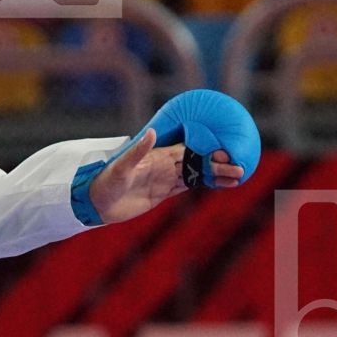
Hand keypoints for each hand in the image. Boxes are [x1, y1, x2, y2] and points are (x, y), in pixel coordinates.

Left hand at [88, 129, 244, 223]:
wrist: (97, 203)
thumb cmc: (106, 182)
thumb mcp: (121, 167)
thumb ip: (137, 151)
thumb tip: (152, 133)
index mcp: (157, 155)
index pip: (188, 149)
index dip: (205, 149)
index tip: (224, 150)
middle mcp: (165, 165)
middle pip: (197, 161)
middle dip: (218, 163)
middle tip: (240, 166)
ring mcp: (165, 178)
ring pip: (198, 174)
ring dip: (217, 174)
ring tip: (239, 175)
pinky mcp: (163, 192)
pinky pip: (189, 186)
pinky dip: (207, 185)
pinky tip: (223, 184)